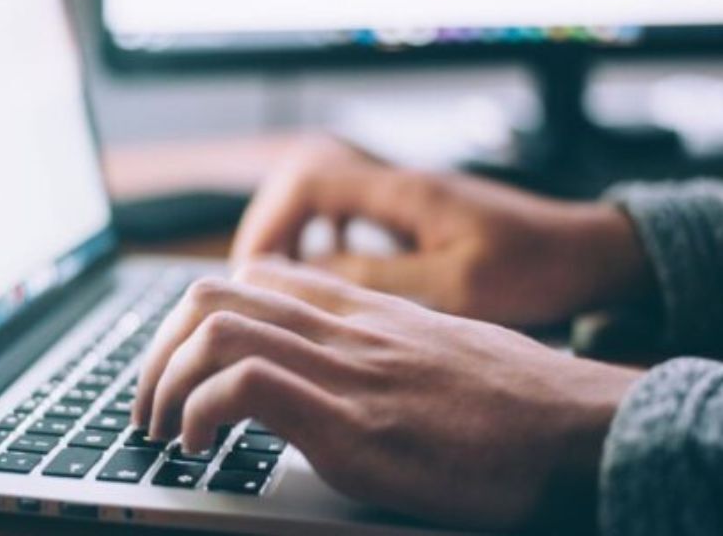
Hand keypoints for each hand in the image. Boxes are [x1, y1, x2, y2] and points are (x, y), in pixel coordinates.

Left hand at [134, 260, 640, 529]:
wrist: (575, 428)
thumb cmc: (512, 399)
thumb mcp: (434, 348)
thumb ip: (376, 345)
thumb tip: (335, 365)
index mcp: (359, 312)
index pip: (254, 277)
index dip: (197, 316)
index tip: (182, 363)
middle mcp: (342, 329)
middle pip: (213, 295)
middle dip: (158, 349)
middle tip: (149, 402)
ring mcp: (344, 371)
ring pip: (215, 329)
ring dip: (164, 381)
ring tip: (162, 429)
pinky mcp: (351, 424)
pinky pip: (245, 386)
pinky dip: (201, 412)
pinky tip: (200, 447)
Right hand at [232, 139, 652, 326]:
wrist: (587, 253)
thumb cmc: (534, 268)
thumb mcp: (456, 286)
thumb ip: (380, 278)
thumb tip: (310, 276)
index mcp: (404, 192)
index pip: (309, 180)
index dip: (270, 220)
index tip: (253, 268)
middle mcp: (399, 184)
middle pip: (305, 178)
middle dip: (272, 224)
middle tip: (257, 276)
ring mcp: (407, 196)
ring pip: (324, 193)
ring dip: (295, 229)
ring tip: (282, 275)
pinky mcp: (416, 213)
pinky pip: (351, 211)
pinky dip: (326, 235)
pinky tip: (329, 269)